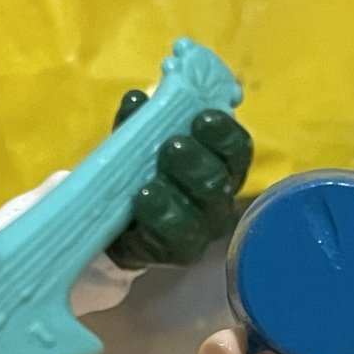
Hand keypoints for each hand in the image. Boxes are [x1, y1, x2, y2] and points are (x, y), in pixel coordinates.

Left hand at [105, 89, 252, 269]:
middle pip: (218, 181)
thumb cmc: (141, 169)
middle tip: (173, 145)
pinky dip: (156, 219)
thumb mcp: (142, 139)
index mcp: (221, 164)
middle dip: (196, 162)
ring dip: (174, 195)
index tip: (202, 117)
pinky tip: (142, 203)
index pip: (236, 147)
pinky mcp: (176, 253)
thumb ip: (143, 120)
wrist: (117, 218)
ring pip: (196, 215)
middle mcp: (219, 199)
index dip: (223, 132)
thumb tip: (138, 100)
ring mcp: (201, 231)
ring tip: (150, 185)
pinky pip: (170, 239)